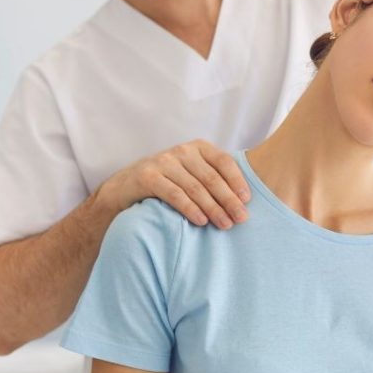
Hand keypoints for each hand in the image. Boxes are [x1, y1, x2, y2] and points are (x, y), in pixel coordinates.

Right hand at [104, 140, 250, 228]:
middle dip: (229, 200)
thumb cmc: (169, 182)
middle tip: (241, 218)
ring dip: (213, 208)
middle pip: (211, 177)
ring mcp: (163, 162)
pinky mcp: (148, 176)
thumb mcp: (192, 173)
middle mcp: (182, 151)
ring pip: (195, 188)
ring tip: (225, 224)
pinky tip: (201, 221)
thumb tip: (244, 200)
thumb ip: (214, 178)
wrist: (125, 186)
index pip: (223, 162)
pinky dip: (190, 209)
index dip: (237, 181)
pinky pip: (174, 194)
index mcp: (198, 147)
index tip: (247, 200)